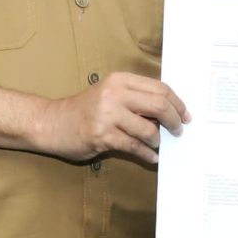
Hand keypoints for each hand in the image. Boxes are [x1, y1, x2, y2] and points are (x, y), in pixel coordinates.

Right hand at [39, 71, 188, 165]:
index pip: (160, 88)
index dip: (177, 103)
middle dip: (174, 121)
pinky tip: (151, 157)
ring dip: (157, 140)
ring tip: (157, 144)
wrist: (52, 122)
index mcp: (120, 80)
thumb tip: (168, 112)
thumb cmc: (85, 110)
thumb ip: (135, 98)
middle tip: (179, 131)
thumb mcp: (110, 94)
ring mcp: (107, 115)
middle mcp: (115, 93)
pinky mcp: (102, 135)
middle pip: (159, 105)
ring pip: (148, 129)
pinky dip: (147, 154)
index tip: (185, 115)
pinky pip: (134, 147)